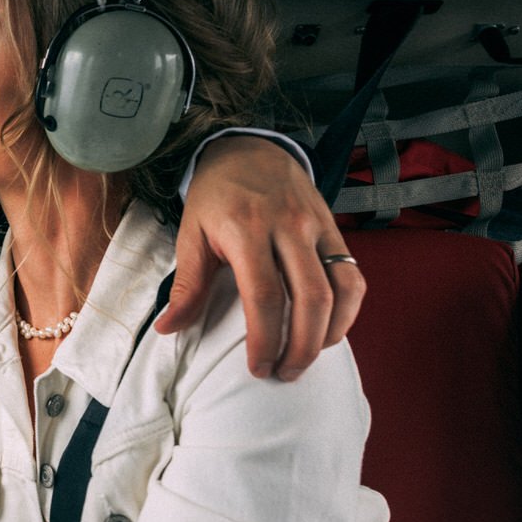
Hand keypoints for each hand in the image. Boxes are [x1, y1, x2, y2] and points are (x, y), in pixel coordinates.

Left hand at [158, 136, 365, 380]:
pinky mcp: (334, 228)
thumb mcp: (191, 234)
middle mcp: (288, 227)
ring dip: (330, 332)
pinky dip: (349, 309)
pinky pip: (353, 274)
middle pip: (310, 298)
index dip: (265, 338)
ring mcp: (316, 226)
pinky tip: (330, 330)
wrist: (247, 148)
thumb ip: (186, 285)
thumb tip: (168, 330)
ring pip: (340, 288)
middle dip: (302, 346)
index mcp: (246, 230)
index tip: (257, 368)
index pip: (264, 295)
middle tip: (284, 373)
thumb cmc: (215, 197)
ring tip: (309, 358)